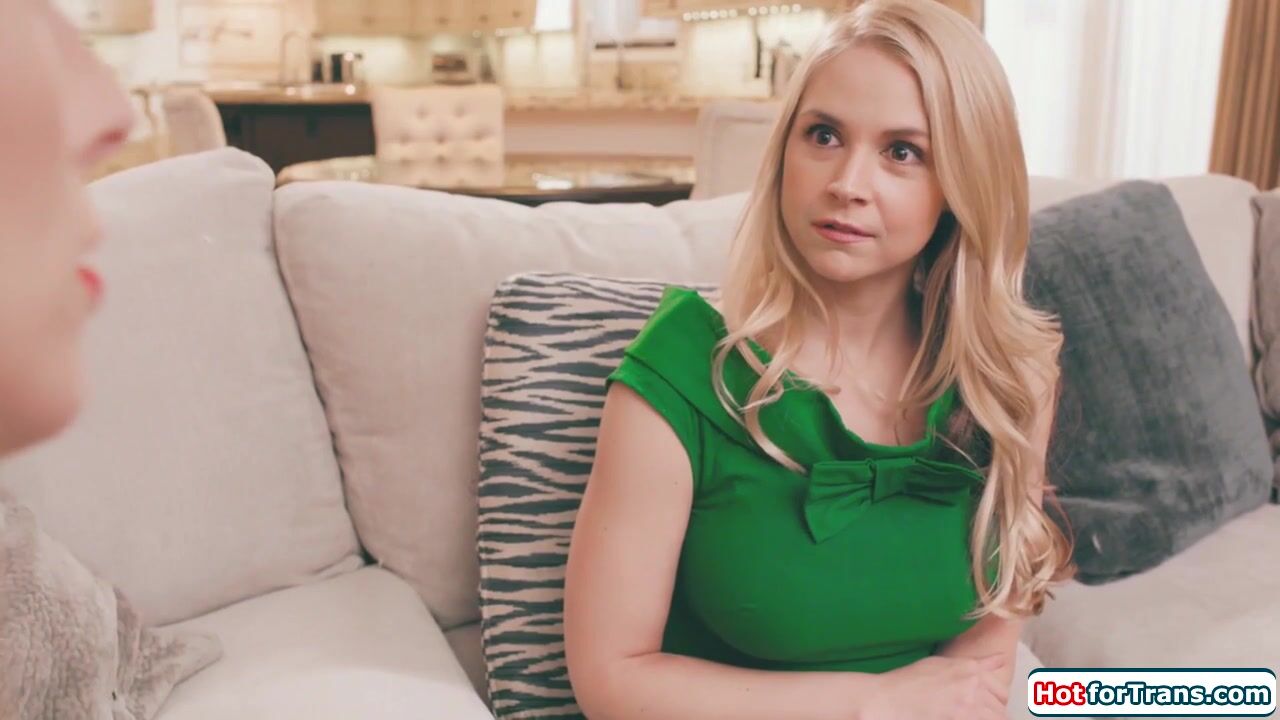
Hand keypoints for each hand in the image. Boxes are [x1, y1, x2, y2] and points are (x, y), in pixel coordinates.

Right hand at [858, 654, 1009, 719]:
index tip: (987, 706)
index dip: (996, 701)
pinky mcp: (962, 719)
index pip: (1002, 691)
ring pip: (996, 718)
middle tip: (975, 713)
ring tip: (969, 715)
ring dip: (986, 718)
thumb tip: (1001, 659)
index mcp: (970, 669)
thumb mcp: (943, 663)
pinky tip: (960, 717)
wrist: (890, 699)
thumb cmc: (911, 680)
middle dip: (993, 713)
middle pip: (1000, 708)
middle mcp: (973, 686)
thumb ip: (976, 664)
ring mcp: (968, 707)